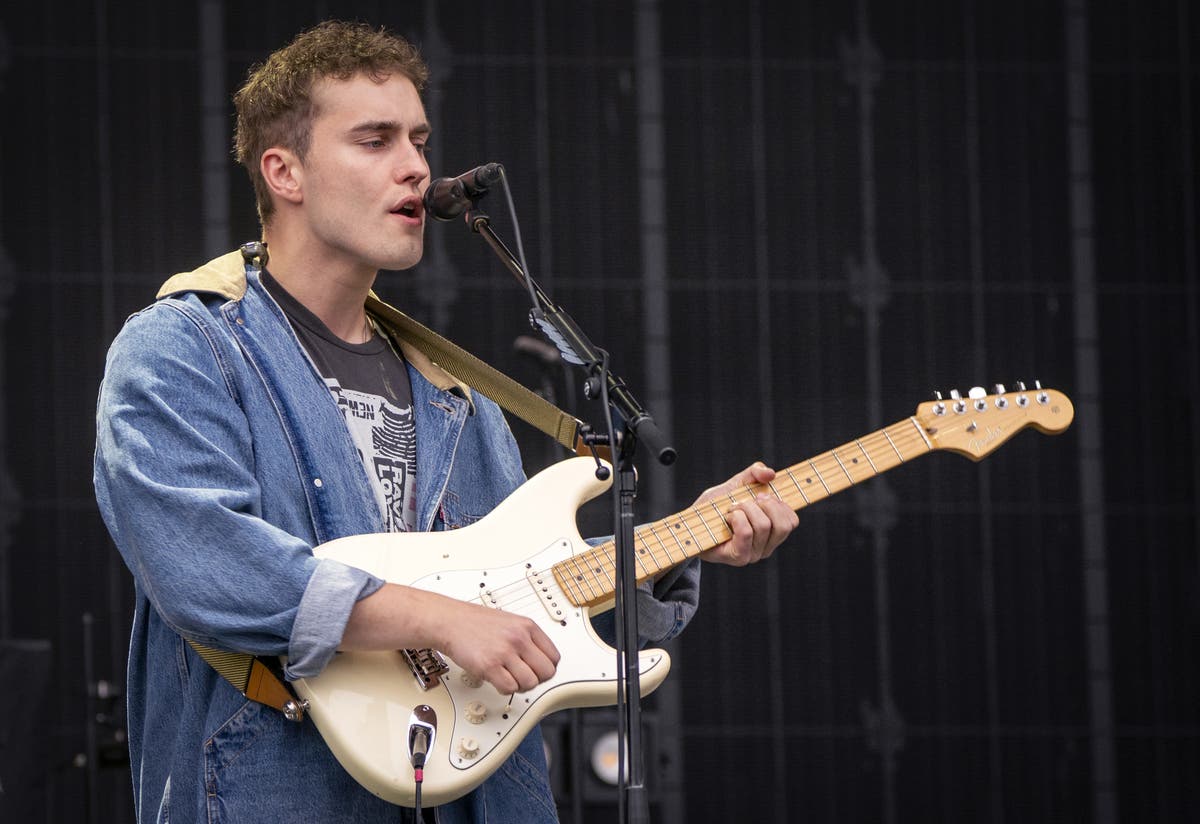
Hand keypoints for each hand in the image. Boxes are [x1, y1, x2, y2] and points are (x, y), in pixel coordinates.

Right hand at [342, 584, 559, 695]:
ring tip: (508, 678)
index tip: (538, 671)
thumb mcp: (509, 622)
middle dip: (536, 680)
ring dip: (519, 686)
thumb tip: (541, 660)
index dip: (546, 668)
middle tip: (524, 678)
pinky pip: (509, 688)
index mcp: (527, 626)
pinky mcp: (489, 666)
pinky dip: (504, 689)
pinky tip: (497, 680)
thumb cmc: (475, 622)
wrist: (448, 621)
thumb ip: (527, 638)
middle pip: (546, 672)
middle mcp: (519, 638)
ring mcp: (504, 652)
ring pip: (529, 683)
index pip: (554, 656)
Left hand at [693, 462, 797, 566]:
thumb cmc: (715, 507)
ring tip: (731, 509)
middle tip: (744, 501)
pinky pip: (747, 533)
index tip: (762, 495)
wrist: (690, 522)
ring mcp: (753, 554)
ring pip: (763, 525)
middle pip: (782, 524)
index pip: (792, 521)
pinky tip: (727, 518)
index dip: (780, 504)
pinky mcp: (739, 557)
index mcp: (772, 531)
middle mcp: (766, 546)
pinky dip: (737, 518)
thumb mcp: (736, 484)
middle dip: (763, 505)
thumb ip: (754, 473)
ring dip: (744, 509)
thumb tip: (770, 473)